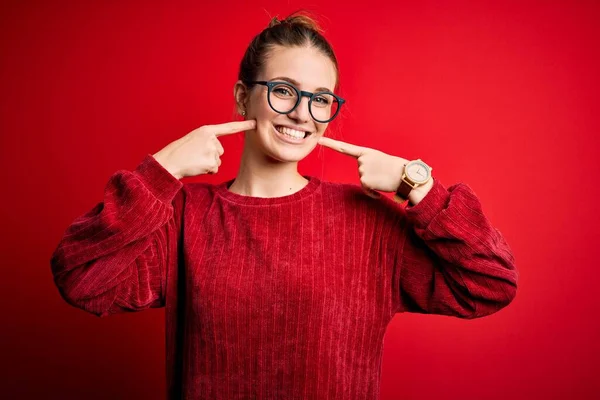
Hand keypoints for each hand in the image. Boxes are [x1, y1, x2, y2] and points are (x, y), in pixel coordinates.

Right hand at [152, 120, 255, 178]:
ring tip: (194, 161)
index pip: (228, 128)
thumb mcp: (194, 140)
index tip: (255, 123)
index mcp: (206, 131)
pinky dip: (207, 171)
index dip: (243, 126)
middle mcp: (211, 139)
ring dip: (208, 164)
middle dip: (210, 155)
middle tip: (195, 155)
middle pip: (220, 151)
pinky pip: (215, 169)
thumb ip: (208, 141)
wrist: (168, 162)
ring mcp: (212, 151)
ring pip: (218, 161)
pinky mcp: (211, 163)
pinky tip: (196, 167)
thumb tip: (218, 152)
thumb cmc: (180, 152)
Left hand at [318, 136, 433, 203]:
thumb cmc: (397, 168)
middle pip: (360, 172)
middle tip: (384, 173)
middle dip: (371, 175)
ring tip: (385, 178)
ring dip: (374, 183)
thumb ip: (369, 163)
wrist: (407, 176)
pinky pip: (366, 191)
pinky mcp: (364, 181)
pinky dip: (373, 193)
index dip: (331, 144)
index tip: (319, 140)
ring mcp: (362, 170)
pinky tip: (382, 189)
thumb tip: (365, 175)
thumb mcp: (381, 160)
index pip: (345, 148)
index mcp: (367, 152)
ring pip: (364, 182)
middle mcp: (362, 160)